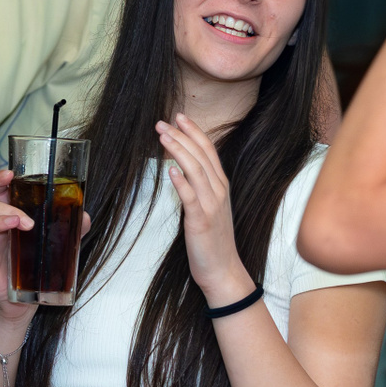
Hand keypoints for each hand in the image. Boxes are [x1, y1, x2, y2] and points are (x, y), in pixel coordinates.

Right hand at [0, 169, 88, 320]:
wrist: (24, 299)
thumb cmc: (35, 264)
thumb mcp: (55, 244)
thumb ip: (70, 229)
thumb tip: (84, 216)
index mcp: (12, 218)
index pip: (2, 193)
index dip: (1, 181)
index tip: (10, 174)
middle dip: (8, 208)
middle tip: (27, 220)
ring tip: (16, 225)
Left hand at [157, 114, 254, 305]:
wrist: (223, 269)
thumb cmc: (213, 240)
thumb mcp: (209, 208)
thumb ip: (200, 187)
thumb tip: (183, 169)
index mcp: (220, 186)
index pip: (209, 151)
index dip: (195, 132)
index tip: (180, 116)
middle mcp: (218, 191)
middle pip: (201, 156)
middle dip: (182, 136)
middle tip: (163, 122)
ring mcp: (211, 205)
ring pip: (195, 170)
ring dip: (179, 151)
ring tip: (163, 137)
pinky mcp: (201, 221)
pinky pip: (190, 197)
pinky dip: (181, 182)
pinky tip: (170, 169)